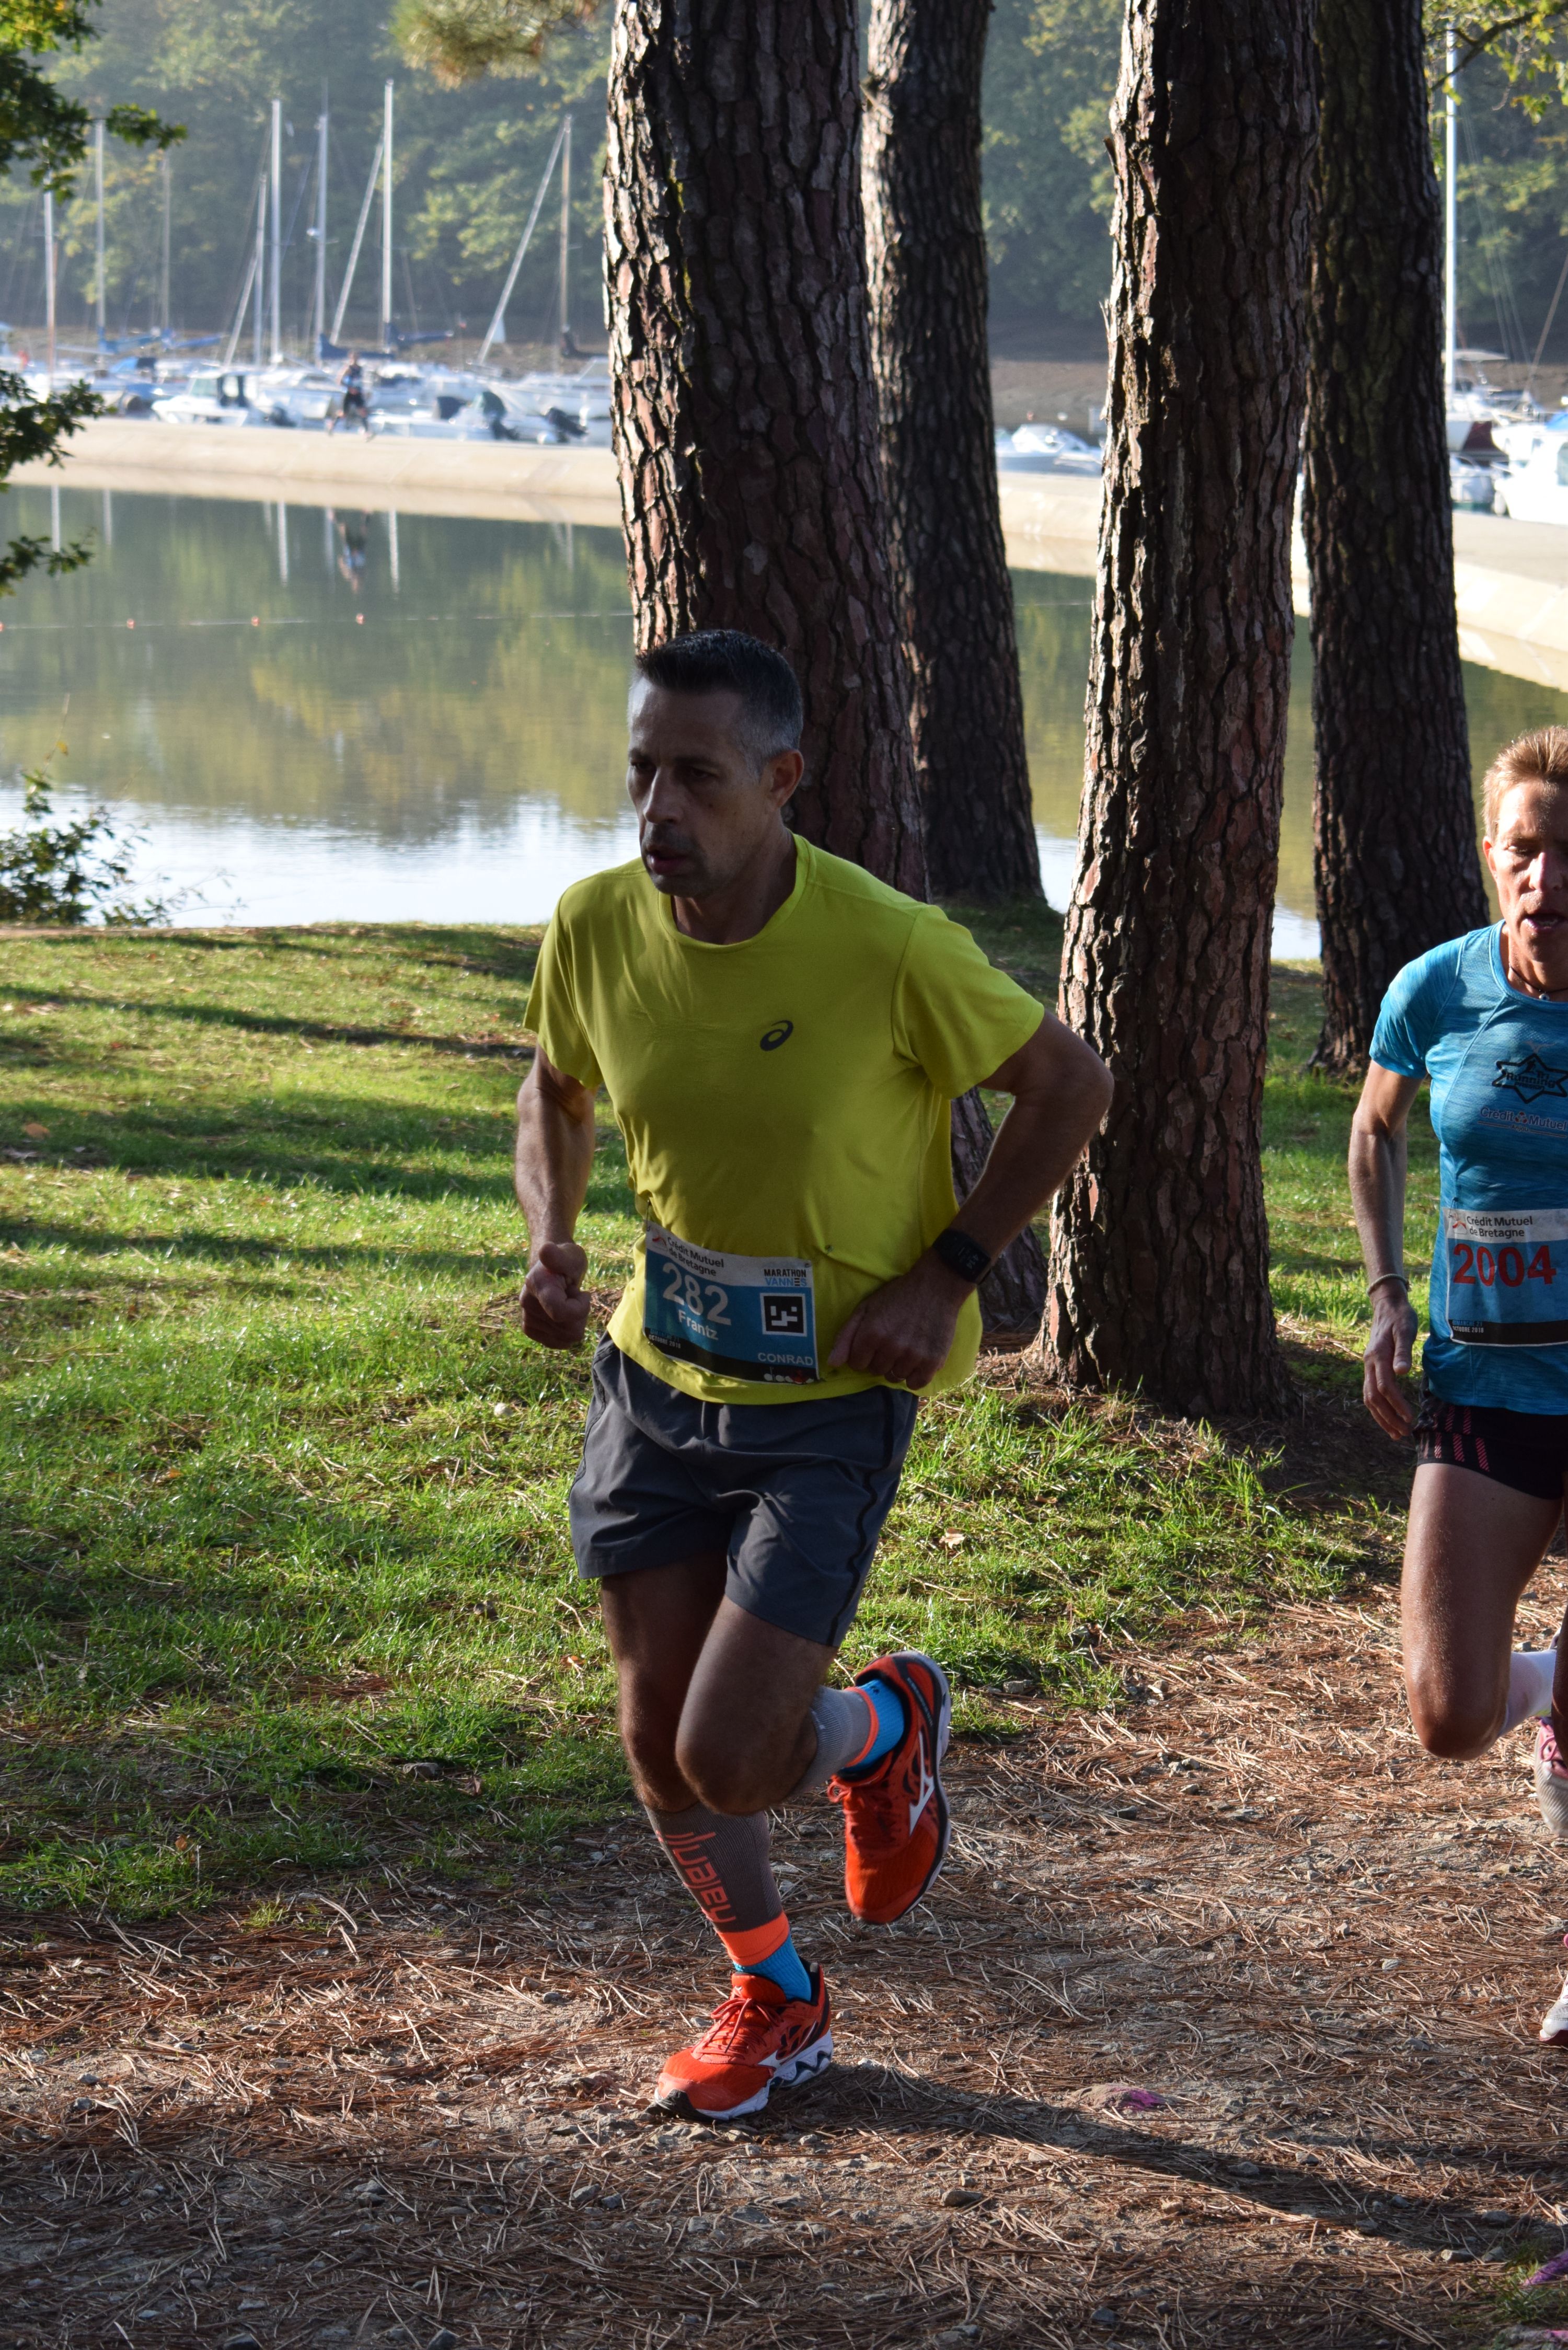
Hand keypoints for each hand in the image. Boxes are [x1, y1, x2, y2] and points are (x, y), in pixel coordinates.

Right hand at [522, 1241, 590, 1347]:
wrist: (553, 1269)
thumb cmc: (567, 1261)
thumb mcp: (572, 1256)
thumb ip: (560, 1257)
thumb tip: (545, 1250)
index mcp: (536, 1283)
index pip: (561, 1313)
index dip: (580, 1308)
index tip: (584, 1294)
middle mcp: (526, 1302)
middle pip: (568, 1329)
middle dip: (580, 1314)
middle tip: (573, 1295)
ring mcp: (526, 1318)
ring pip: (567, 1338)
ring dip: (574, 1321)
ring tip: (567, 1302)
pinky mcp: (529, 1330)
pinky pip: (560, 1343)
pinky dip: (568, 1331)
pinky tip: (563, 1315)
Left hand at [828, 1253, 972, 1388]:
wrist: (936, 1286)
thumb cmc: (897, 1296)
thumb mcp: (866, 1308)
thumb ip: (846, 1336)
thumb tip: (832, 1364)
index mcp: (872, 1333)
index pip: (857, 1364)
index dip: (863, 1354)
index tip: (873, 1343)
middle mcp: (892, 1347)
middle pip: (876, 1371)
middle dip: (880, 1359)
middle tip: (892, 1342)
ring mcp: (913, 1355)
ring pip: (895, 1377)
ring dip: (897, 1367)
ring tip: (905, 1348)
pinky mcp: (933, 1361)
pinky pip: (915, 1384)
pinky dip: (914, 1376)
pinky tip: (915, 1361)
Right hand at [1362, 1284, 1417, 1438]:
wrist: (1387, 1306)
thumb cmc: (1400, 1318)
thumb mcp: (1406, 1330)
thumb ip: (1403, 1351)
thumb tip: (1403, 1373)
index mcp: (1377, 1356)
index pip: (1385, 1387)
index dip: (1397, 1404)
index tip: (1410, 1418)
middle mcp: (1368, 1364)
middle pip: (1373, 1398)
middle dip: (1388, 1417)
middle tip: (1404, 1433)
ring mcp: (1367, 1367)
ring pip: (1369, 1398)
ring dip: (1382, 1417)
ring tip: (1396, 1433)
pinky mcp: (1370, 1368)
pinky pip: (1370, 1393)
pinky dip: (1378, 1409)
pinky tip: (1388, 1417)